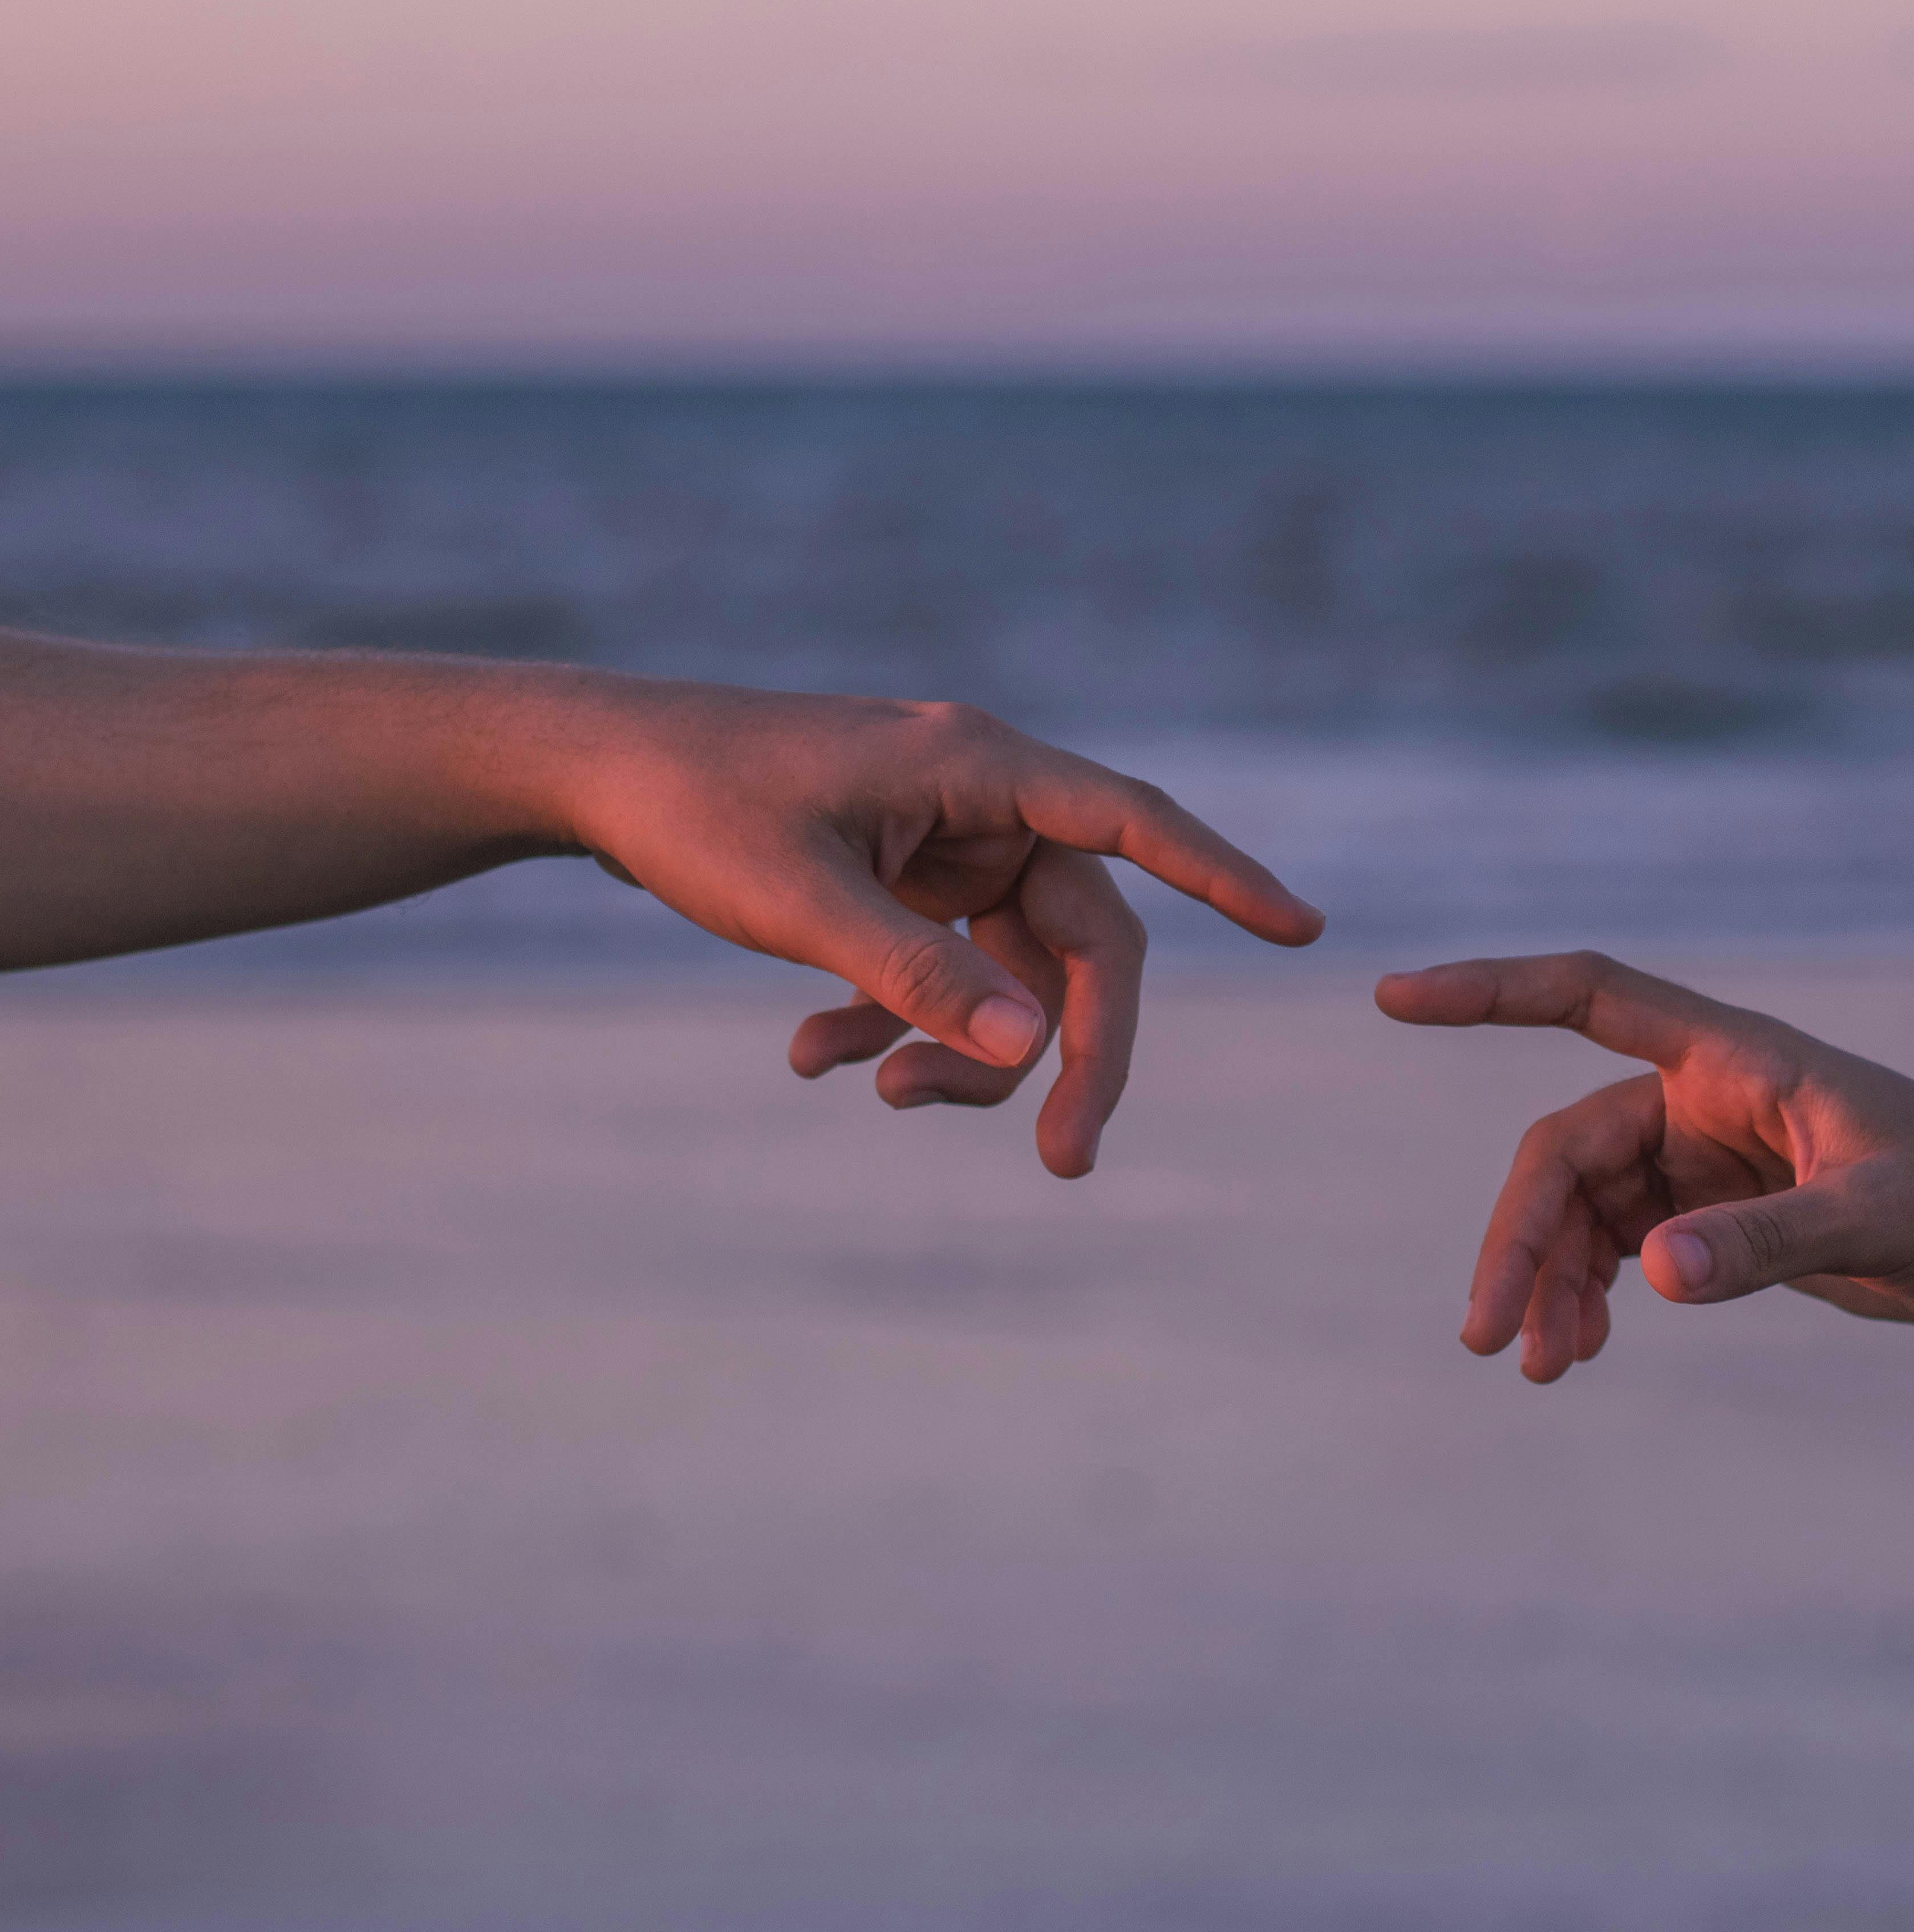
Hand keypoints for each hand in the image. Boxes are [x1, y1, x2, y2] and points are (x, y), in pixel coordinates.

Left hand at [562, 684, 1322, 1176]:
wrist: (591, 772)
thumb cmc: (691, 807)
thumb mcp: (802, 900)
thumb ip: (921, 976)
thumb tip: (1032, 1053)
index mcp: (980, 768)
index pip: (1132, 825)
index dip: (1224, 876)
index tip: (1304, 929)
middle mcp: (981, 802)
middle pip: (1077, 938)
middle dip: (1067, 1051)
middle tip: (1069, 1162)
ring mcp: (942, 844)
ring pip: (1009, 972)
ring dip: (956, 1049)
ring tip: (864, 1094)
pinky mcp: (900, 880)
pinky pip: (941, 971)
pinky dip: (895, 1025)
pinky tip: (810, 1058)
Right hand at [1375, 952, 1913, 1379]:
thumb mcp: (1878, 1223)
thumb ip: (1765, 1245)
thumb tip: (1654, 1274)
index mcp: (1734, 1058)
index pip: (1586, 994)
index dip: (1488, 990)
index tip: (1395, 995)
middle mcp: (1704, 1096)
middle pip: (1566, 1149)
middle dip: (1521, 1239)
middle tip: (1491, 1337)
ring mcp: (1705, 1156)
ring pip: (1584, 1210)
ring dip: (1551, 1283)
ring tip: (1542, 1368)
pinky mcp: (1719, 1215)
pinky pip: (1620, 1247)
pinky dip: (1591, 1295)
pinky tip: (1582, 1351)